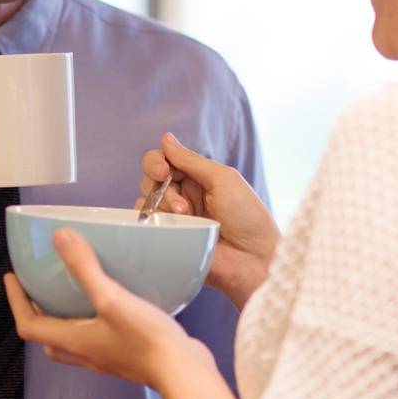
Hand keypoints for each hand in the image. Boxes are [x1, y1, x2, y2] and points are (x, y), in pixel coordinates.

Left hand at [3, 229, 213, 390]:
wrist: (184, 373)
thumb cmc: (147, 340)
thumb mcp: (112, 298)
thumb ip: (84, 268)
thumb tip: (60, 237)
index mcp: (74, 341)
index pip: (29, 325)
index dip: (15, 301)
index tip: (11, 278)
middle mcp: (85, 353)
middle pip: (48, 337)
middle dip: (37, 312)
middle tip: (37, 287)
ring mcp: (106, 358)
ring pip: (72, 341)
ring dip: (63, 318)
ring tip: (70, 293)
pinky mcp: (126, 356)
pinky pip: (97, 339)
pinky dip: (92, 321)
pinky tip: (111, 303)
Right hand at [137, 132, 278, 307]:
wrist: (253, 260)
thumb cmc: (247, 217)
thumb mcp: (222, 179)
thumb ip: (191, 160)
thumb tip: (165, 138)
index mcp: (197, 178)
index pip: (164, 159)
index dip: (157, 161)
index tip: (163, 171)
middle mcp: (183, 195)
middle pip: (150, 177)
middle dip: (159, 185)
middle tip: (179, 203)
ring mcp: (174, 218)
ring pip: (145, 199)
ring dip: (161, 205)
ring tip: (185, 217)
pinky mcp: (167, 239)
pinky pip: (144, 224)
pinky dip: (151, 221)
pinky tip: (172, 228)